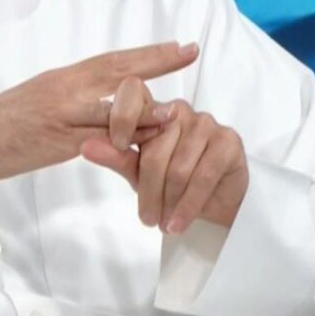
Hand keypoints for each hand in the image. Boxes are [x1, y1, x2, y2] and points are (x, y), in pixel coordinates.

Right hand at [0, 42, 197, 181]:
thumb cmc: (10, 122)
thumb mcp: (46, 98)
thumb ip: (80, 96)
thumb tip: (112, 95)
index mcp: (66, 76)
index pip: (114, 59)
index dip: (150, 52)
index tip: (181, 46)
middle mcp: (67, 88)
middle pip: (119, 70)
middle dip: (157, 62)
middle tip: (189, 53)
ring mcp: (64, 114)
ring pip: (112, 108)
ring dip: (146, 110)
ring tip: (175, 111)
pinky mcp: (58, 142)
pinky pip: (97, 140)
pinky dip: (123, 141)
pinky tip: (144, 144)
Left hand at [81, 99, 248, 234]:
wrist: (214, 205)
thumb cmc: (170, 184)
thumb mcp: (137, 173)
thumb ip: (115, 156)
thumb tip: (86, 146)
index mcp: (153, 110)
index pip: (133, 90)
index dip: (122, 115)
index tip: (119, 145)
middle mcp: (180, 110)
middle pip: (155, 148)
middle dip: (149, 190)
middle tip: (146, 218)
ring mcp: (206, 123)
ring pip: (178, 167)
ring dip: (168, 202)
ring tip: (163, 224)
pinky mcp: (228, 141)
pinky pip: (202, 175)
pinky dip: (188, 205)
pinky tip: (179, 222)